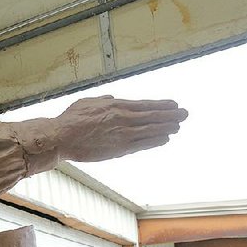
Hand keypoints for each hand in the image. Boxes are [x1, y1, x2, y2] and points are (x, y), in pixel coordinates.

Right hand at [49, 96, 187, 162]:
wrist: (62, 138)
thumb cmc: (70, 120)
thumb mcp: (87, 102)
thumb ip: (103, 100)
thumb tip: (112, 98)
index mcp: (116, 105)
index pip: (146, 105)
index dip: (162, 105)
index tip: (173, 104)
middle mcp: (124, 118)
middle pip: (154, 116)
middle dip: (171, 115)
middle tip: (185, 114)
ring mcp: (123, 134)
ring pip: (152, 130)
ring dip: (167, 128)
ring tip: (178, 127)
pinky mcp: (119, 149)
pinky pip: (143, 144)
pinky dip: (155, 141)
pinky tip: (165, 139)